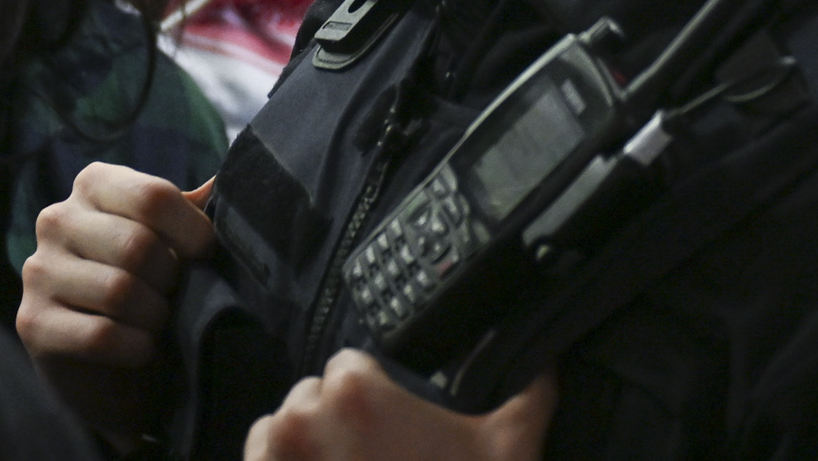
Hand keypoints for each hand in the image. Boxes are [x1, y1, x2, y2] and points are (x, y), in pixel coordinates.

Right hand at [19, 167, 216, 441]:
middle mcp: (56, 219)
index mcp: (93, 185)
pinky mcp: (33, 323)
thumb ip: (190, 212)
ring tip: (157, 324)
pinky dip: (136, 348)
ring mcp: (39, 270)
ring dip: (155, 318)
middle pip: (137, 245)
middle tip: (174, 298)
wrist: (109, 368)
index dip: (193, 233)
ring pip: (118, 292)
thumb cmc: (147, 290)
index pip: (153, 196)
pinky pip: (101, 335)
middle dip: (172, 282)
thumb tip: (222, 181)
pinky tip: (141, 349)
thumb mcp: (170, 244)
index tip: (204, 257)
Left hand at [246, 356, 554, 460]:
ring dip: (304, 446)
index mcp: (355, 391)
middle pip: (311, 397)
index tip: (393, 427)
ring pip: (278, 430)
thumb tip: (543, 366)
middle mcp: (301, 417)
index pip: (348, 365)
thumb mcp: (508, 453)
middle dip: (339, 421)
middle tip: (376, 460)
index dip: (376, 394)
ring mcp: (274, 460)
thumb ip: (527, 396)